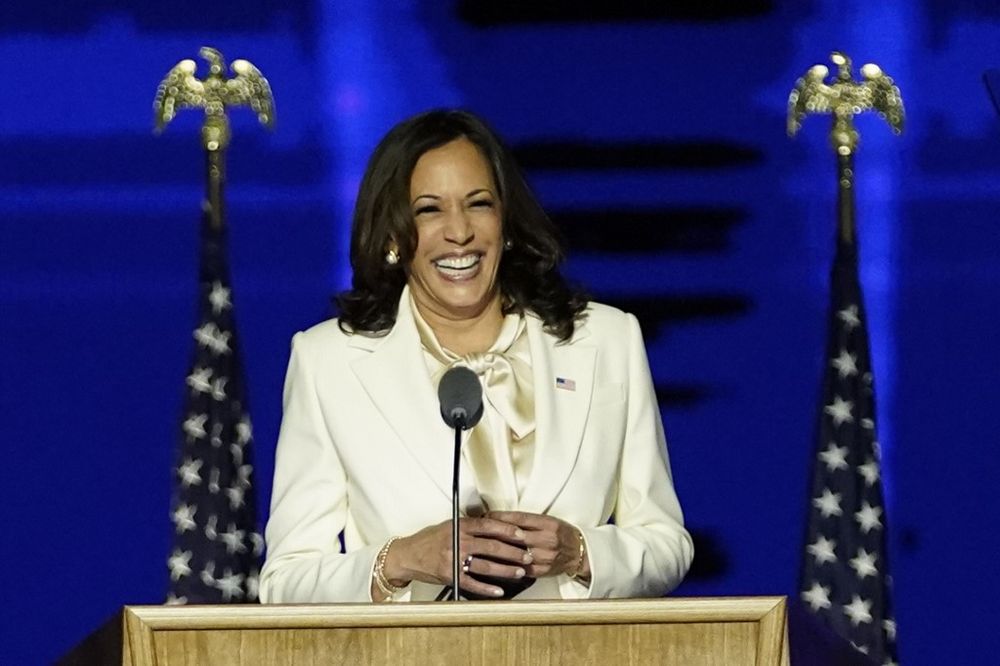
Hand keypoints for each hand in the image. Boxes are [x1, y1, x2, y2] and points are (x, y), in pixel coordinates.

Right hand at [381, 517, 533, 597]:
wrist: (407, 556)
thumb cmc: (429, 540)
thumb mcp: (449, 525)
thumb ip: (470, 526)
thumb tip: (496, 526)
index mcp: (459, 526)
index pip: (489, 525)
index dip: (507, 530)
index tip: (521, 534)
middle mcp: (457, 541)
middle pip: (492, 546)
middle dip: (513, 552)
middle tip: (527, 555)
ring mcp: (453, 559)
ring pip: (485, 565)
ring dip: (505, 570)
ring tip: (519, 571)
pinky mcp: (449, 576)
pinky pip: (472, 583)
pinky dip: (486, 588)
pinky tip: (499, 590)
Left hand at [487, 511, 588, 580]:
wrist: (579, 552)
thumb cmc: (561, 534)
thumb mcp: (548, 520)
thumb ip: (527, 521)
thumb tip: (502, 518)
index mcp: (548, 524)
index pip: (520, 519)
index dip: (501, 517)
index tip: (487, 515)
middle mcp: (547, 540)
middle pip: (515, 536)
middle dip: (495, 533)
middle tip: (480, 530)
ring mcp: (545, 557)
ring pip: (516, 554)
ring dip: (498, 550)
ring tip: (483, 546)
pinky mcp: (542, 571)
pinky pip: (520, 568)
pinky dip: (507, 565)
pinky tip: (495, 563)